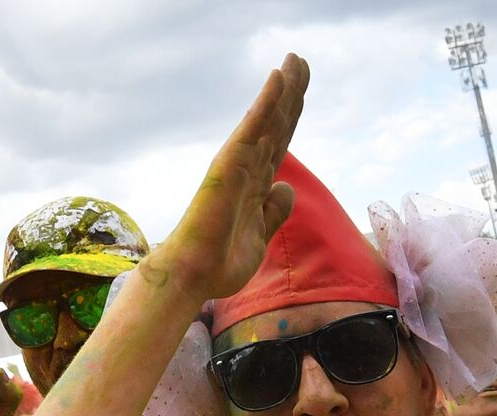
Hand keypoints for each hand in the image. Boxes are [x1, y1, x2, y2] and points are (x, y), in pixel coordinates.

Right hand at [147, 53, 309, 301]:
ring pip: (270, 118)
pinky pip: (253, 127)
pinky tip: (278, 76)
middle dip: (293, 92)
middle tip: (302, 60)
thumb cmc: (219, 264)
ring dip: (285, 87)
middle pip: (278, 123)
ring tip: (297, 59)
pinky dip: (266, 101)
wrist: (193, 275)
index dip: (291, 114)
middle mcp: (248, 169)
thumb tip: (286, 186)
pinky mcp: (230, 164)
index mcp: (255, 184)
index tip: (301, 89)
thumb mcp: (261, 236)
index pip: (280, 141)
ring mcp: (239, 164)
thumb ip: (274, 211)